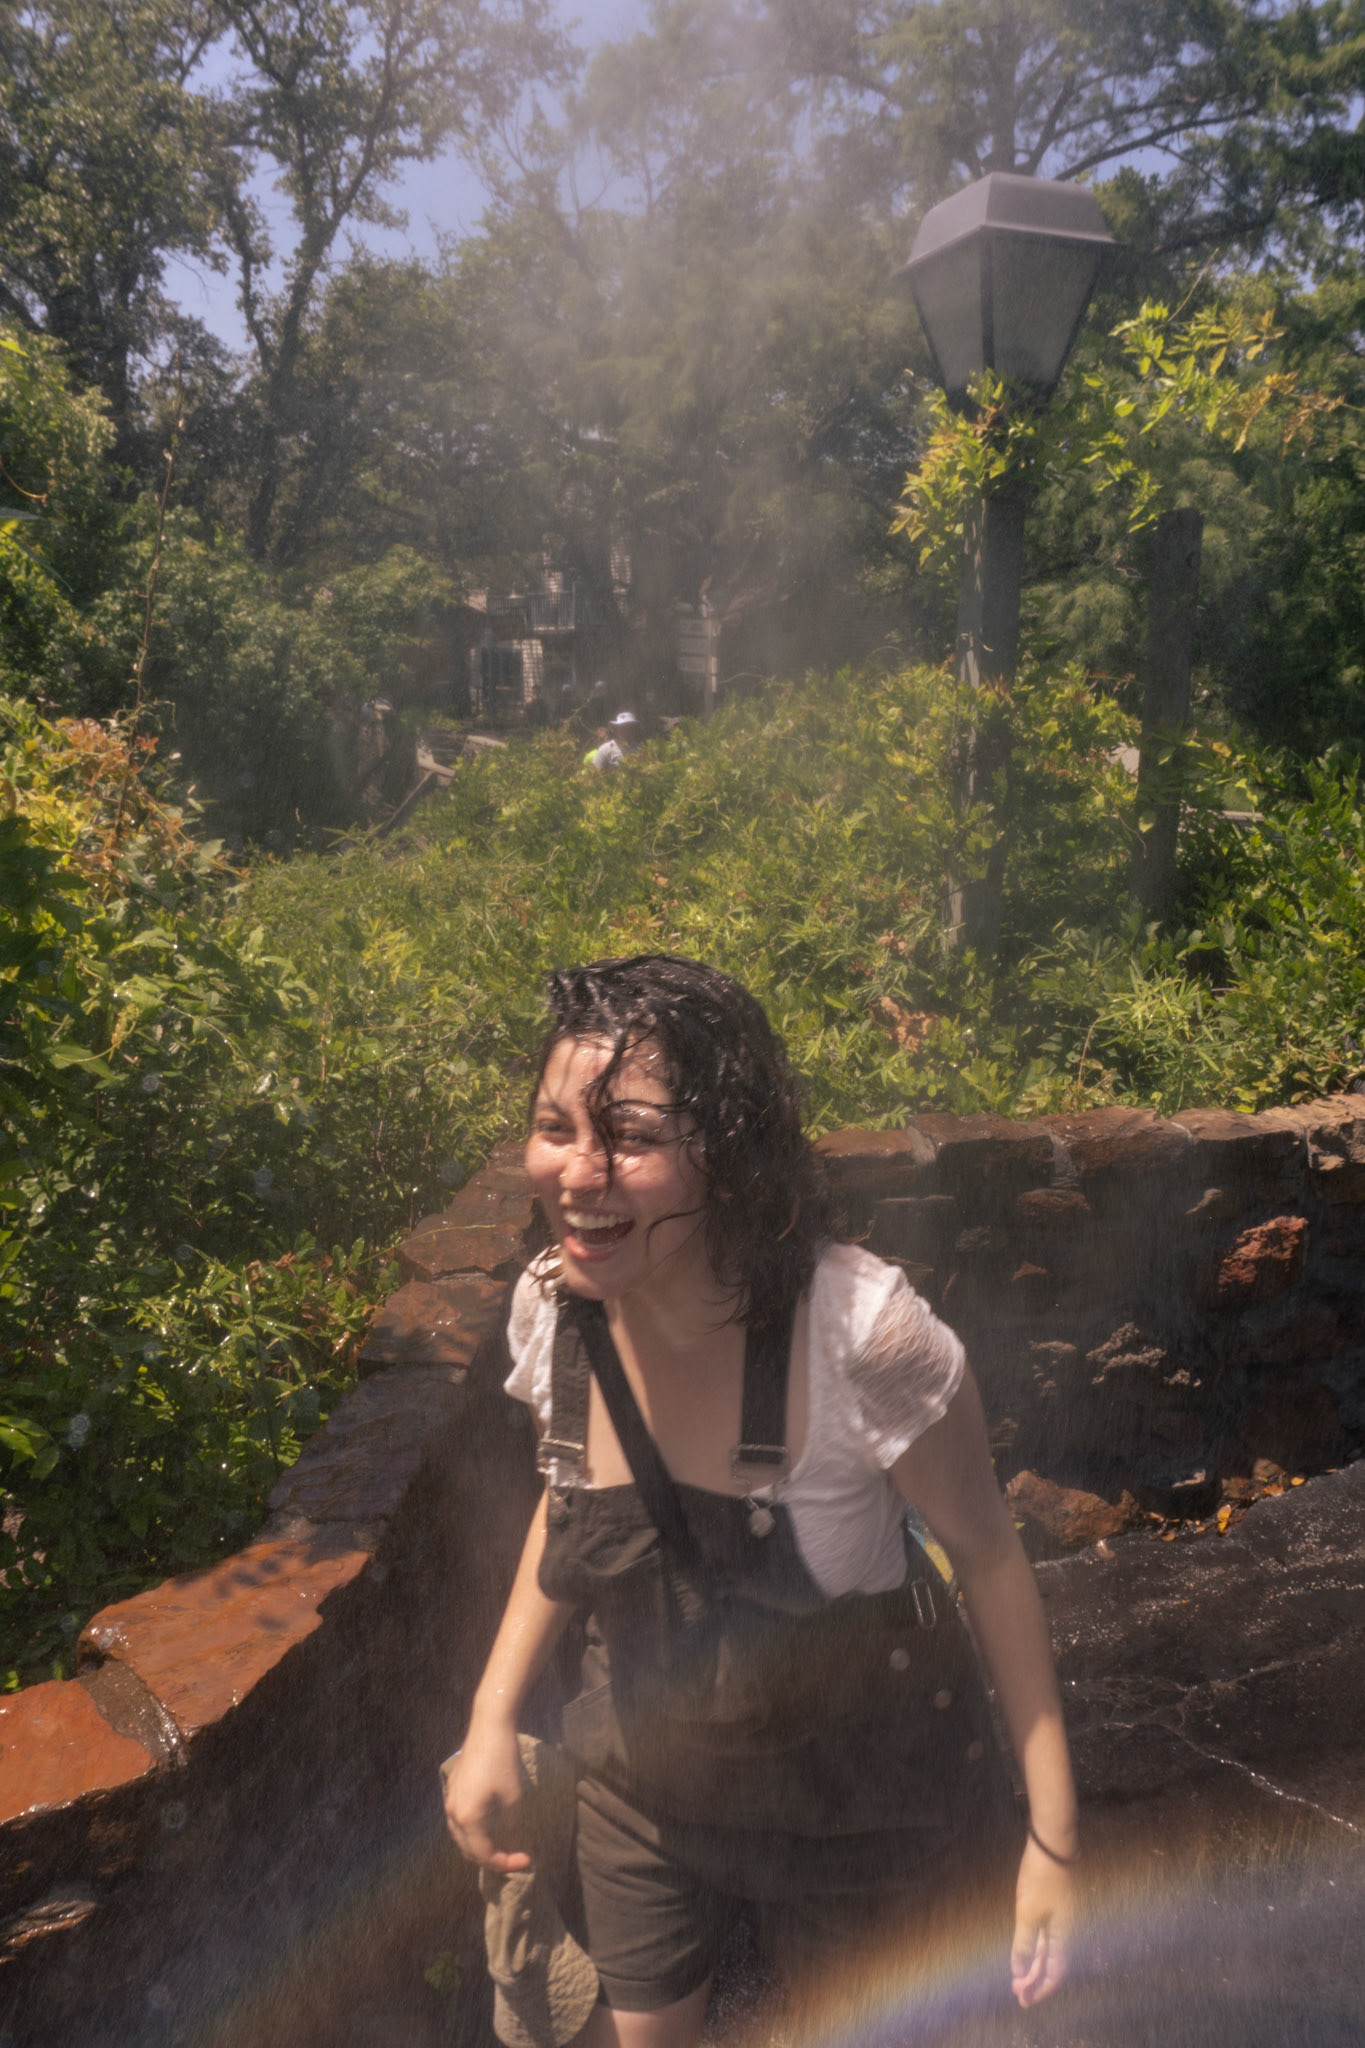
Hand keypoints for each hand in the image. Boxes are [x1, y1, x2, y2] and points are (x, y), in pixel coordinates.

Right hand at [443, 1721, 531, 1872]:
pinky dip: (473, 1830)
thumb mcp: (514, 1795)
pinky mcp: (453, 1788)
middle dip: (491, 1858)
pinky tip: (488, 1825)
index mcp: (467, 1818)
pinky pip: (459, 1819)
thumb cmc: (503, 1760)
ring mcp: (450, 1799)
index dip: (505, 1863)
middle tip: (514, 1857)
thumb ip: (510, 1822)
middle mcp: (453, 1813)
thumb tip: (509, 1833)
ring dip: (479, 1845)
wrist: (489, 1726)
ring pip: (461, 1835)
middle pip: (468, 1849)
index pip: (484, 1854)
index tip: (526, 1860)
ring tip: (501, 1846)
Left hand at [1010, 1835, 1075, 2007]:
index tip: (1024, 1999)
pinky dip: (1034, 1946)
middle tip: (1017, 1993)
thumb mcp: (1027, 1913)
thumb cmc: (1041, 1879)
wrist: (1052, 1844)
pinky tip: (1023, 1950)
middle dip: (1035, 1980)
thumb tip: (1020, 1973)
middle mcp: (1066, 1929)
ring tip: (1018, 1977)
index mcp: (1064, 1935)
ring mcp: (1061, 1916)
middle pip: (1051, 1963)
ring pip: (1048, 1949)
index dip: (1041, 1989)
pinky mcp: (1054, 1904)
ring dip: (1033, 1965)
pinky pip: (1046, 1935)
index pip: (1055, 1972)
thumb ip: (1023, 1944)